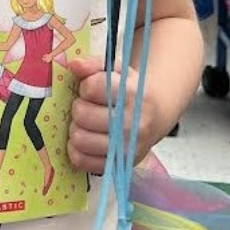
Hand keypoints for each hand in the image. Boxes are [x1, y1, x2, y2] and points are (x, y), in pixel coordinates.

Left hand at [60, 54, 171, 175]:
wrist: (155, 116)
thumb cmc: (130, 91)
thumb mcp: (116, 71)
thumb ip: (94, 65)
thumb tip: (74, 65)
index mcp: (134, 95)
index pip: (92, 87)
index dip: (86, 86)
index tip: (92, 89)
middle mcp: (134, 123)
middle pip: (82, 114)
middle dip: (79, 108)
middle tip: (88, 108)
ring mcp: (128, 148)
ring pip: (79, 139)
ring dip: (76, 129)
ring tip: (86, 124)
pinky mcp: (120, 164)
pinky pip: (81, 160)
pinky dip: (77, 150)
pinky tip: (86, 139)